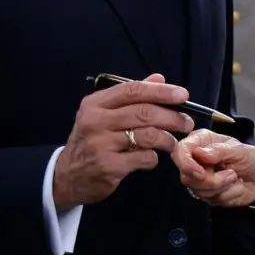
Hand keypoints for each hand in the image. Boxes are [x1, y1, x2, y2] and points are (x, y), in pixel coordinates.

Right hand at [52, 73, 193, 209]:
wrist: (67, 176)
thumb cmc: (92, 141)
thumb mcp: (104, 115)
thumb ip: (131, 97)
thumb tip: (159, 78)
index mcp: (95, 104)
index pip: (133, 90)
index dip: (161, 91)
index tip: (183, 95)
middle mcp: (96, 121)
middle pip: (145, 113)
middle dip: (172, 117)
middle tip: (187, 122)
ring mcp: (101, 144)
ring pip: (148, 135)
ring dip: (167, 139)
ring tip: (172, 143)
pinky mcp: (108, 166)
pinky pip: (144, 157)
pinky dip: (154, 158)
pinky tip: (151, 158)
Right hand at [173, 131, 254, 207]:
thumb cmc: (250, 158)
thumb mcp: (240, 150)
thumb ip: (220, 150)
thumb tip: (199, 153)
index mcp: (200, 142)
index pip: (180, 150)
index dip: (185, 163)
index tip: (200, 172)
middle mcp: (195, 160)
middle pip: (187, 176)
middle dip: (212, 180)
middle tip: (232, 174)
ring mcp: (198, 179)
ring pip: (199, 190)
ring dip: (223, 186)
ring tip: (235, 176)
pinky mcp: (206, 194)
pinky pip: (212, 199)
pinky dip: (228, 194)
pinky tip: (235, 186)